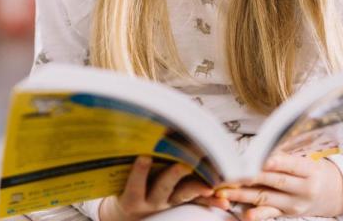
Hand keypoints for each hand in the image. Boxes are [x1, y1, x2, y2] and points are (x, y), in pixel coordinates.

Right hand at [99, 155, 213, 220]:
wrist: (131, 213)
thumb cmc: (124, 187)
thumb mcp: (120, 179)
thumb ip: (126, 162)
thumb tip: (133, 131)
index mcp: (133, 196)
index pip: (135, 185)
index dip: (139, 172)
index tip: (144, 157)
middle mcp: (152, 202)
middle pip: (162, 189)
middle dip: (173, 176)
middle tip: (181, 165)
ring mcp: (168, 204)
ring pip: (183, 195)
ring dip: (197, 188)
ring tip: (208, 187)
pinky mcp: (182, 204)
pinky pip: (198, 204)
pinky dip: (211, 201)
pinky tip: (223, 202)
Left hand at [218, 154, 342, 219]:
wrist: (335, 193)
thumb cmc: (317, 170)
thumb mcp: (310, 158)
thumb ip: (288, 154)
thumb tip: (263, 146)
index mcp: (310, 170)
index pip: (291, 164)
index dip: (275, 162)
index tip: (258, 158)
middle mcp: (304, 188)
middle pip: (275, 181)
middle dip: (250, 176)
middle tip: (230, 172)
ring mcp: (295, 204)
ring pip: (266, 198)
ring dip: (243, 194)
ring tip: (225, 190)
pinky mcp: (288, 214)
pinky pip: (270, 214)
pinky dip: (257, 215)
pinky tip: (245, 214)